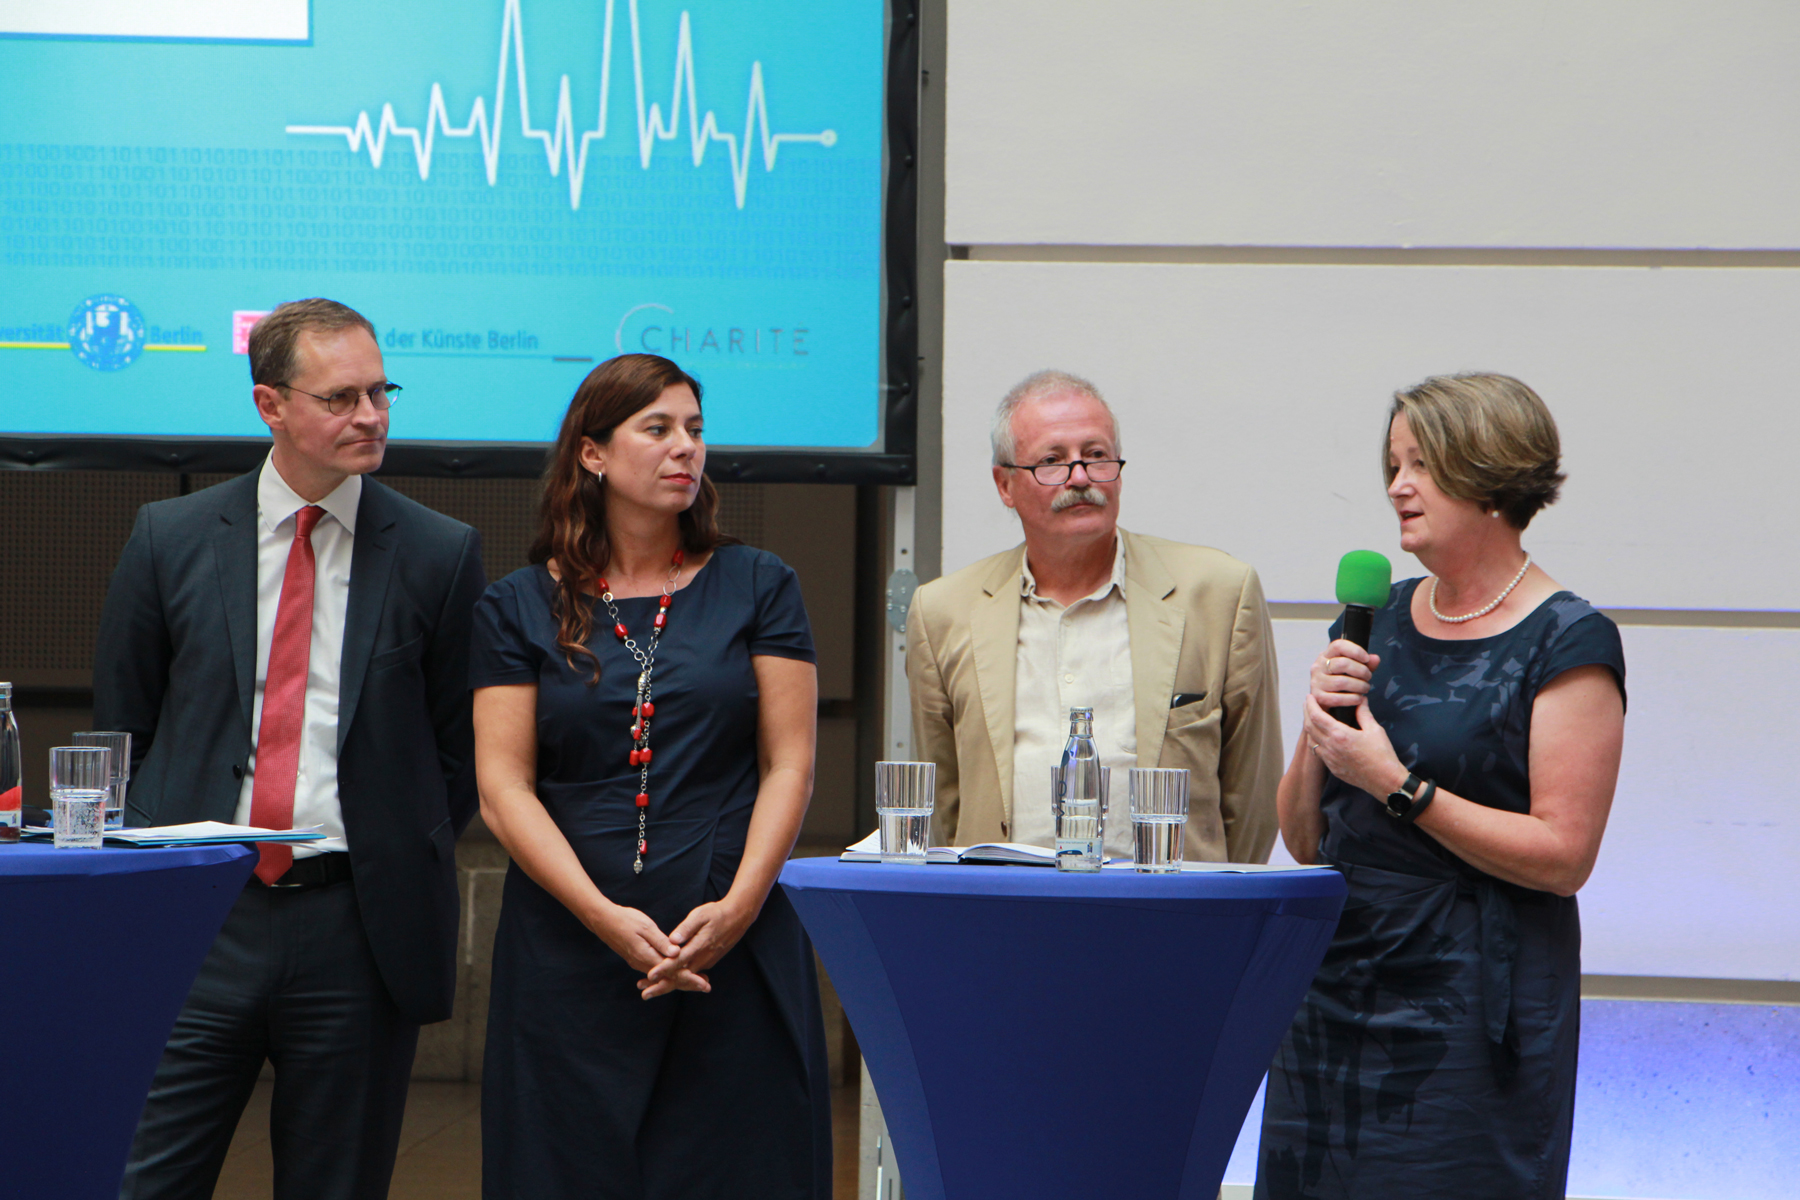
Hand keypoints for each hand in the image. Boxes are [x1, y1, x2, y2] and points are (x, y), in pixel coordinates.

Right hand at [587, 903, 712, 998]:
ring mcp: (639, 963)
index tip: (704, 983)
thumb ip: (661, 942)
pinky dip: (669, 974)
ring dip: (680, 978)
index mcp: (647, 957)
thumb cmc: (625, 920)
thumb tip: (677, 954)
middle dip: (689, 982)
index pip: (672, 973)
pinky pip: (656, 972)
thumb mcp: (646, 927)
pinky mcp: (637, 959)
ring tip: (697, 980)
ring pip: (663, 976)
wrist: (603, 920)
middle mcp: (643, 964)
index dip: (690, 978)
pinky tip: (677, 973)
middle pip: (669, 979)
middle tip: (707, 985)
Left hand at [639, 896, 756, 998]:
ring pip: (685, 977)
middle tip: (644, 994)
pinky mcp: (708, 961)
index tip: (650, 976)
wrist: (738, 917)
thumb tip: (672, 939)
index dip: (663, 969)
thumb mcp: (700, 915)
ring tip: (649, 989)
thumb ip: (686, 928)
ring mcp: (706, 962)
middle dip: (661, 986)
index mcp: (699, 946)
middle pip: (680, 977)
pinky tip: (667, 980)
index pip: (678, 961)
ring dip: (668, 984)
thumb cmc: (717, 913)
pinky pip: (691, 973)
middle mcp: (703, 958)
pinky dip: (678, 979)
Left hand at [1301, 692, 1407, 801]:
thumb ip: (1364, 713)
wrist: (1385, 781)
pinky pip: (1318, 752)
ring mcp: (1330, 760)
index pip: (1316, 716)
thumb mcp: (1375, 730)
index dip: (1310, 705)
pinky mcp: (1333, 769)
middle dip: (1306, 713)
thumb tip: (1361, 700)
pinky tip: (1321, 737)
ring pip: (1312, 741)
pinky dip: (1316, 741)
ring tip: (1313, 719)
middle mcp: (1331, 747)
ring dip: (1310, 728)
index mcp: (1340, 735)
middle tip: (1308, 704)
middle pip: (1310, 727)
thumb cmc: (1382, 755)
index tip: (1309, 696)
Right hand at [1312, 639, 1380, 712]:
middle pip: (1343, 663)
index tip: (1367, 659)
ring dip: (1359, 686)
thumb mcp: (1351, 669)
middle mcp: (1318, 667)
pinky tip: (1358, 698)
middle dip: (1361, 671)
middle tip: (1368, 677)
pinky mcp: (1318, 697)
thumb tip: (1375, 659)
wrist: (1325, 702)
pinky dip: (1353, 699)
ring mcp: (1317, 682)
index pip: (1338, 645)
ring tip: (1365, 688)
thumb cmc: (1339, 682)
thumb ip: (1365, 664)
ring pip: (1342, 682)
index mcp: (1326, 655)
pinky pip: (1339, 698)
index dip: (1356, 651)